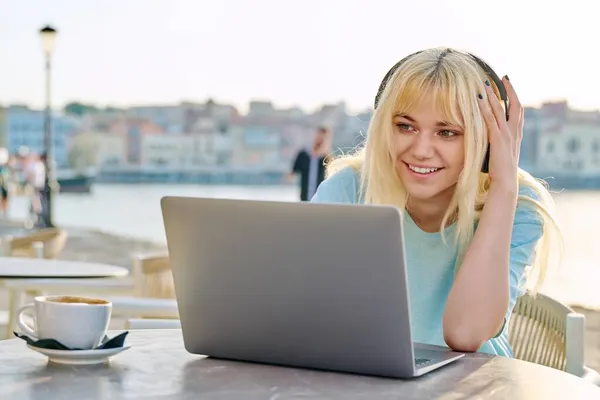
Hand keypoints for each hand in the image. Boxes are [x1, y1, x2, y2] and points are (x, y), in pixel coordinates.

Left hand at [478, 76, 522, 192]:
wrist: (505, 183)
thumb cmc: (501, 173)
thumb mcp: (502, 155)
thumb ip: (499, 145)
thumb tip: (491, 141)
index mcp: (516, 136)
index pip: (518, 112)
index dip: (514, 98)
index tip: (509, 87)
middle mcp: (514, 133)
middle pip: (514, 106)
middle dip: (509, 91)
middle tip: (503, 77)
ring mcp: (507, 135)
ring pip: (500, 110)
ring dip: (493, 95)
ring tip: (486, 83)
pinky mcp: (498, 139)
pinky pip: (490, 119)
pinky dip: (485, 108)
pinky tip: (479, 98)